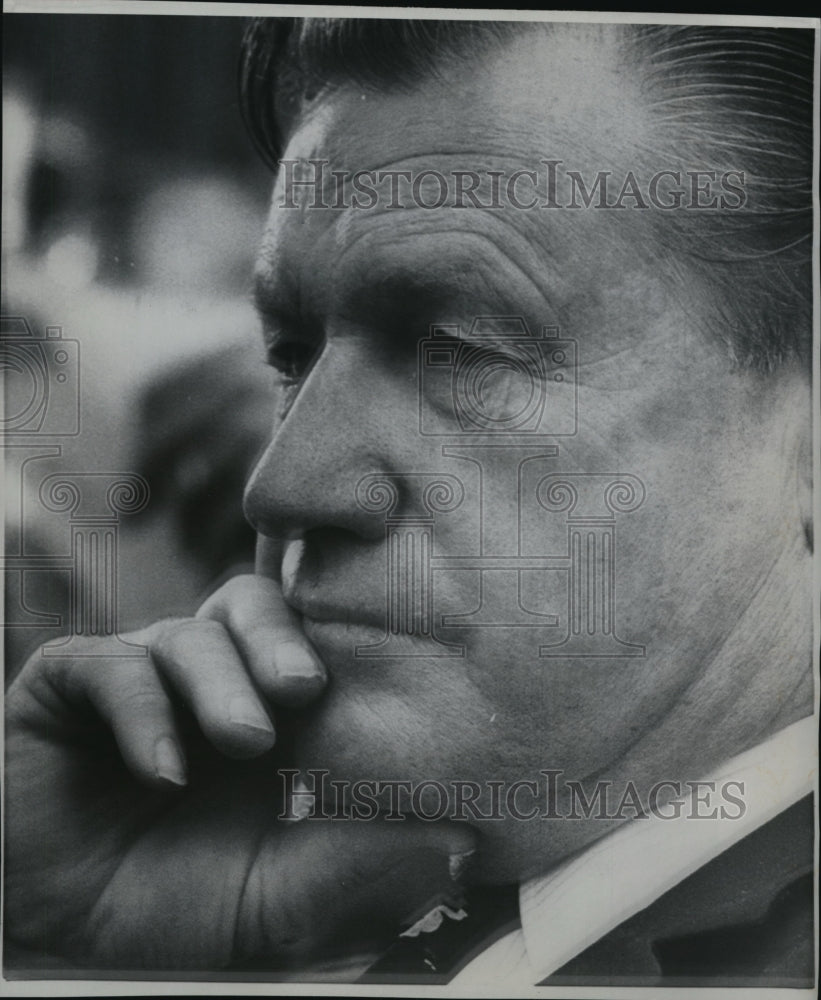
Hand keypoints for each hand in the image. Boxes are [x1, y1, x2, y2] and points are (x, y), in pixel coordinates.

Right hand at [4, 575, 474, 970]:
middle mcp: (213, 680)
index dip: (351, 650)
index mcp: (269, 713)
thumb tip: (463, 846)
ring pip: (193, 634)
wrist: (56, 921)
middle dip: (284, 641)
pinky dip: (143, 709)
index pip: (317, 649)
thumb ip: (357, 876)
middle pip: (258, 610)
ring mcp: (148, 674)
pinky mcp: (76, 681)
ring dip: (222, 683)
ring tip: (244, 738)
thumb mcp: (277, 906)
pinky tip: (165, 767)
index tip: (390, 681)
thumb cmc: (175, 905)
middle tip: (308, 686)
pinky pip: (111, 664)